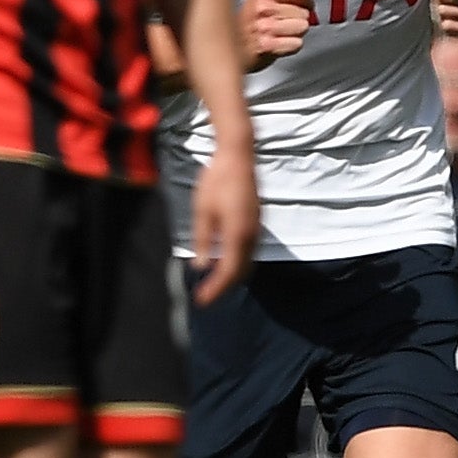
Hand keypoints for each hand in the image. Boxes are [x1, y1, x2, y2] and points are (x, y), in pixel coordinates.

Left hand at [188, 144, 258, 303]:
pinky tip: (223, 263)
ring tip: (211, 284)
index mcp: (237, 234)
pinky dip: (237, 263)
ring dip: (231, 276)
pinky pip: (249, 252)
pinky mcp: (256, 223)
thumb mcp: (202, 212)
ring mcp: (257, 229)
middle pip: (241, 272)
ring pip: (247, 263)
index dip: (215, 289)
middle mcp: (251, 235)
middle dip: (223, 287)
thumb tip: (201, 266)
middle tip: (204, 296)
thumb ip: (203, 241)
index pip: (228, 272)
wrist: (238, 156)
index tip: (200, 300)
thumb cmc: (216, 181)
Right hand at [240, 0, 310, 68]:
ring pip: (303, 27)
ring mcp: (266, 27)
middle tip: (286, 21)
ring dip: (296, 32)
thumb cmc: (244, 21)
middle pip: (305, 11)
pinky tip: (281, 42)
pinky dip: (291, 45)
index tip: (302, 3)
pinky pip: (296, 44)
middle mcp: (265, 8)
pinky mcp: (269, 46)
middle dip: (298, 18)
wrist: (232, 49)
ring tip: (283, 31)